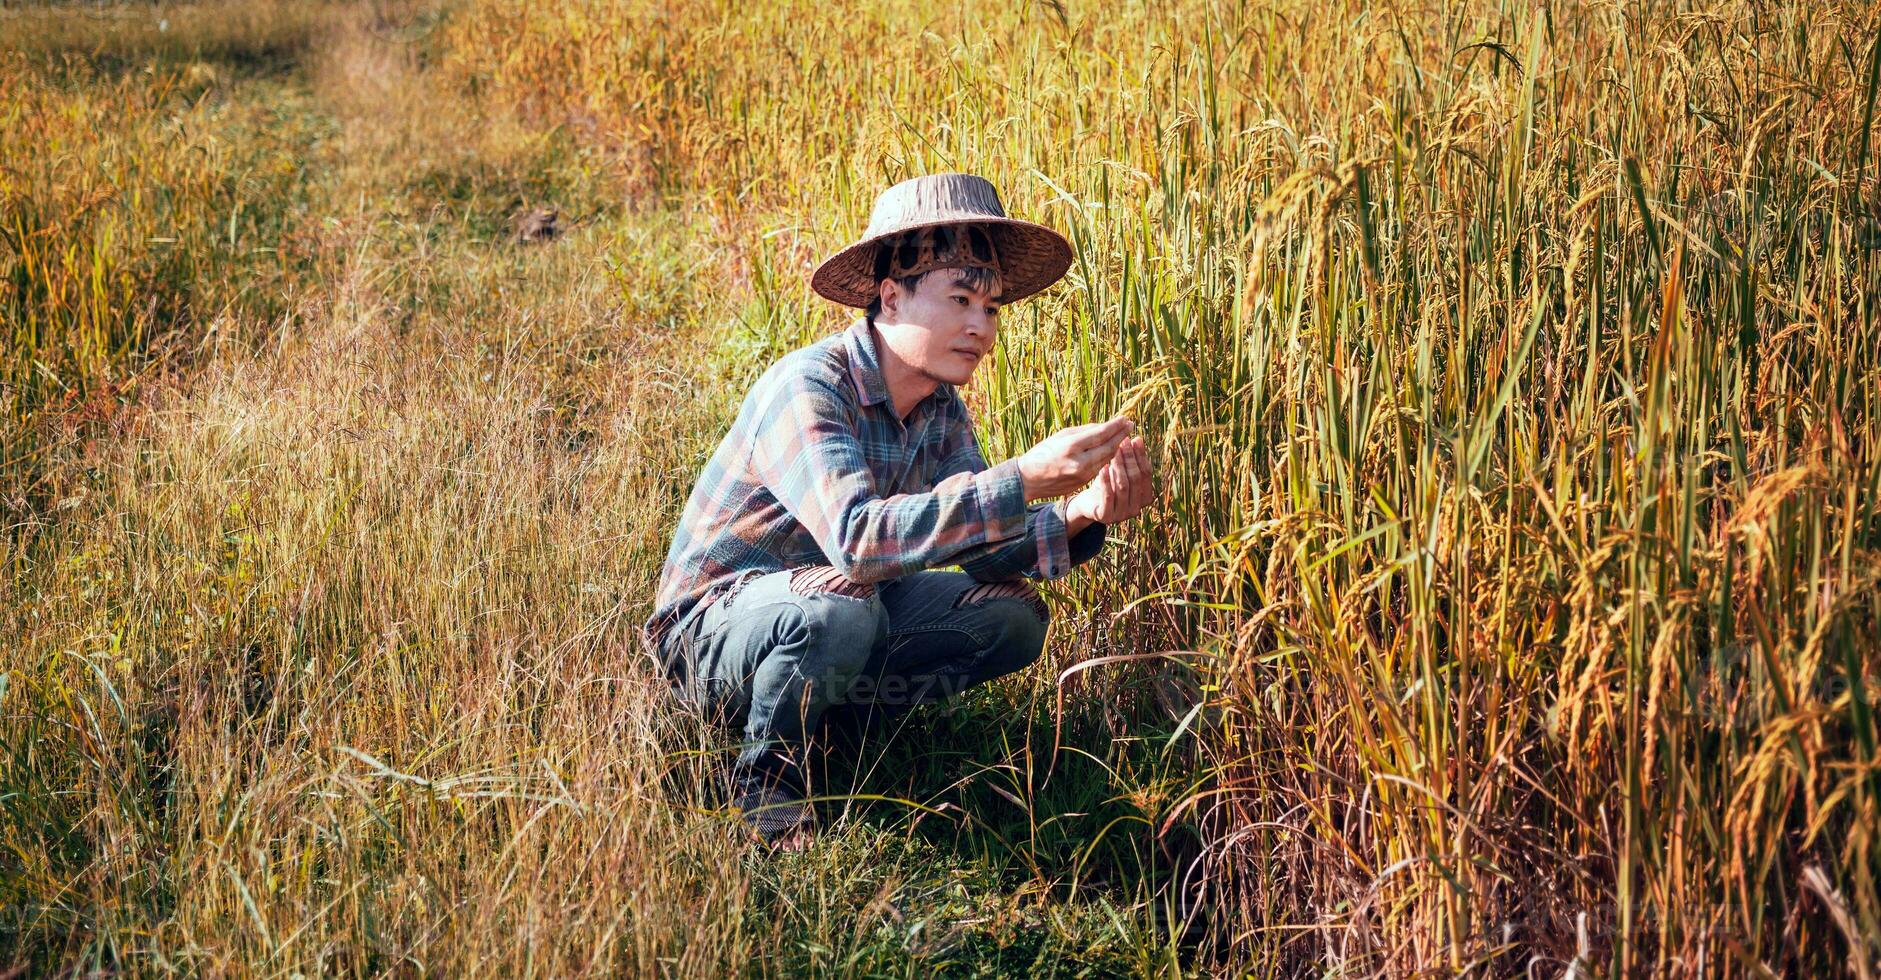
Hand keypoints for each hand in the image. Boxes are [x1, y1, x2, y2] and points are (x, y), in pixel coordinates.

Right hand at [1015, 416, 1133, 501]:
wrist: (1028, 480)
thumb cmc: (1041, 453)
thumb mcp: (1060, 436)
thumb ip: (1083, 431)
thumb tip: (1104, 427)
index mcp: (1071, 446)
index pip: (1100, 434)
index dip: (1115, 426)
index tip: (1125, 418)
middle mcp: (1079, 462)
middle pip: (1108, 447)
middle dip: (1121, 436)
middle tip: (1130, 425)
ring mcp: (1082, 475)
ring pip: (1106, 459)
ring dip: (1117, 447)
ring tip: (1124, 436)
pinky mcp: (1083, 483)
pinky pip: (1100, 468)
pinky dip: (1107, 458)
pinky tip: (1112, 450)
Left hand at [1066, 435, 1152, 524]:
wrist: (1088, 505)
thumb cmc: (1107, 486)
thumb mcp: (1120, 473)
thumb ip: (1131, 462)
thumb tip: (1137, 439)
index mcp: (1145, 498)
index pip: (1147, 474)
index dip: (1141, 456)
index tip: (1136, 439)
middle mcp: (1137, 509)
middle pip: (1136, 479)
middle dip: (1130, 458)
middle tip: (1123, 441)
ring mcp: (1122, 515)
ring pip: (1123, 486)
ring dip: (1119, 466)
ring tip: (1113, 450)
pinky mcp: (1106, 516)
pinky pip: (1108, 496)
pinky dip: (1106, 481)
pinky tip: (1103, 467)